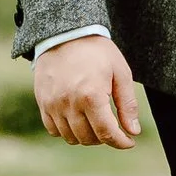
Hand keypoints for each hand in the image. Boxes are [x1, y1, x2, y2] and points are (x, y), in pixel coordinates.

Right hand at [34, 34, 140, 149]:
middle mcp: (69, 103)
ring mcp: (53, 104)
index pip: (107, 133)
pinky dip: (67, 131)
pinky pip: (53, 130)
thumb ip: (128, 105)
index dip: (121, 142)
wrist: (65, 33)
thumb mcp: (120, 73)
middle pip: (89, 138)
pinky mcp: (43, 102)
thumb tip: (133, 132)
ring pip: (71, 137)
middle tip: (113, 127)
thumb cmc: (97, 52)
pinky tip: (78, 120)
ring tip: (96, 122)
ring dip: (86, 136)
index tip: (129, 142)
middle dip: (105, 138)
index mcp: (91, 95)